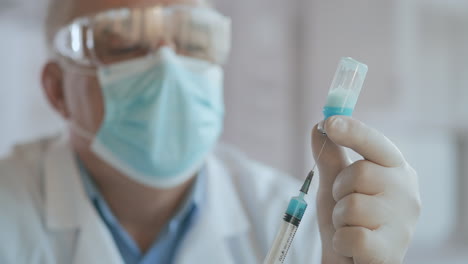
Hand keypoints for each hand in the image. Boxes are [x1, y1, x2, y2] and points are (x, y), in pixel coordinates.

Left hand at [312, 116, 420, 263]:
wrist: (352, 261)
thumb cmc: (349, 221)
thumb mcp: (336, 186)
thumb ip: (330, 158)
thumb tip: (317, 127)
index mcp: (396, 171)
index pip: (377, 144)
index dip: (354, 132)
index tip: (330, 122)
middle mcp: (407, 193)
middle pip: (360, 173)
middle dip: (340, 190)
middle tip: (346, 206)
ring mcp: (404, 223)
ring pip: (352, 206)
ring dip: (339, 219)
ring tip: (350, 228)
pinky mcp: (391, 250)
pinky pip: (352, 235)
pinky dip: (342, 242)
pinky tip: (352, 247)